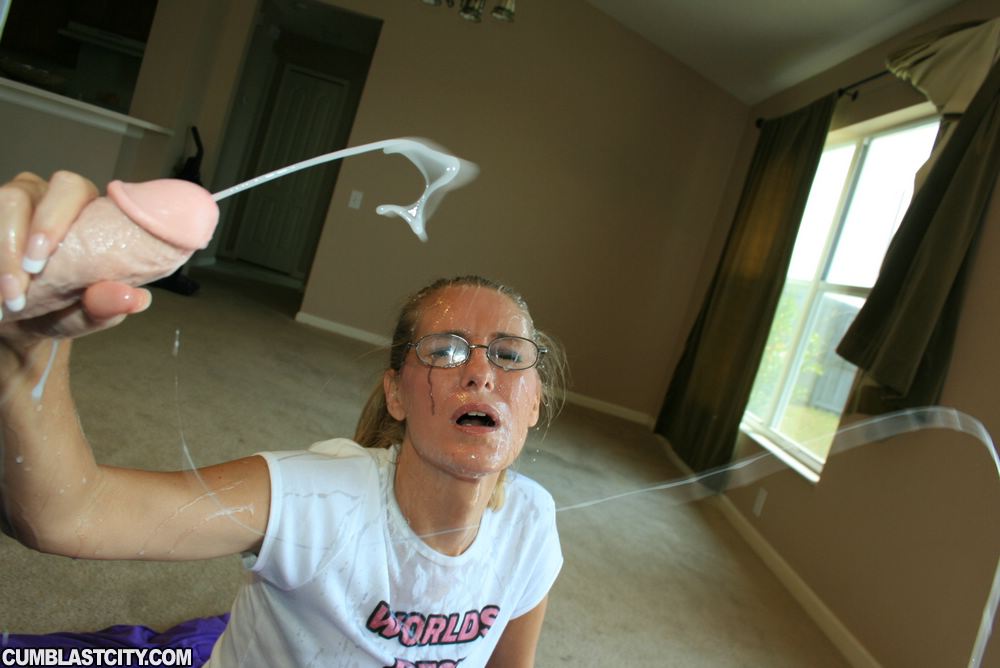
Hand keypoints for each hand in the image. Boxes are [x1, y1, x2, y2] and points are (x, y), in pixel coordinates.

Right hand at [0, 172, 150, 359]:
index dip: (51, 220)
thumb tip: (135, 299)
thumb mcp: (88, 314)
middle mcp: (44, 197)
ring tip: (4, 297)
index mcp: (84, 208)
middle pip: (20, 194)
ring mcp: (10, 205)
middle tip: (17, 285)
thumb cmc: (65, 309)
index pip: (72, 190)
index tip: (37, 264)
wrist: (23, 324)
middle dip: (13, 240)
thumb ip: (108, 306)